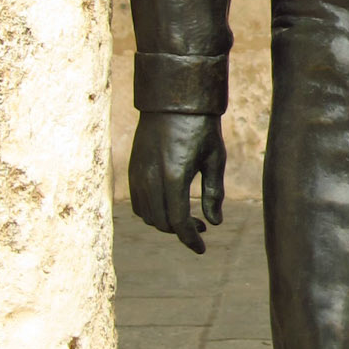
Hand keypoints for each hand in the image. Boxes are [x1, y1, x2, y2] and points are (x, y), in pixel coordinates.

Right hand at [128, 112, 225, 254]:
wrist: (173, 100)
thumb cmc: (201, 127)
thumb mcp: (216, 158)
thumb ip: (214, 193)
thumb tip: (214, 223)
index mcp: (174, 176)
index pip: (178, 221)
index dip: (190, 239)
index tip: (201, 248)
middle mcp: (151, 178)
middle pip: (161, 222)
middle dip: (180, 232)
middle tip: (200, 227)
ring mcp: (138, 173)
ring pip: (146, 215)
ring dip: (164, 223)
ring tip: (186, 217)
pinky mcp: (132, 169)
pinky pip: (137, 202)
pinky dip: (151, 211)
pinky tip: (168, 205)